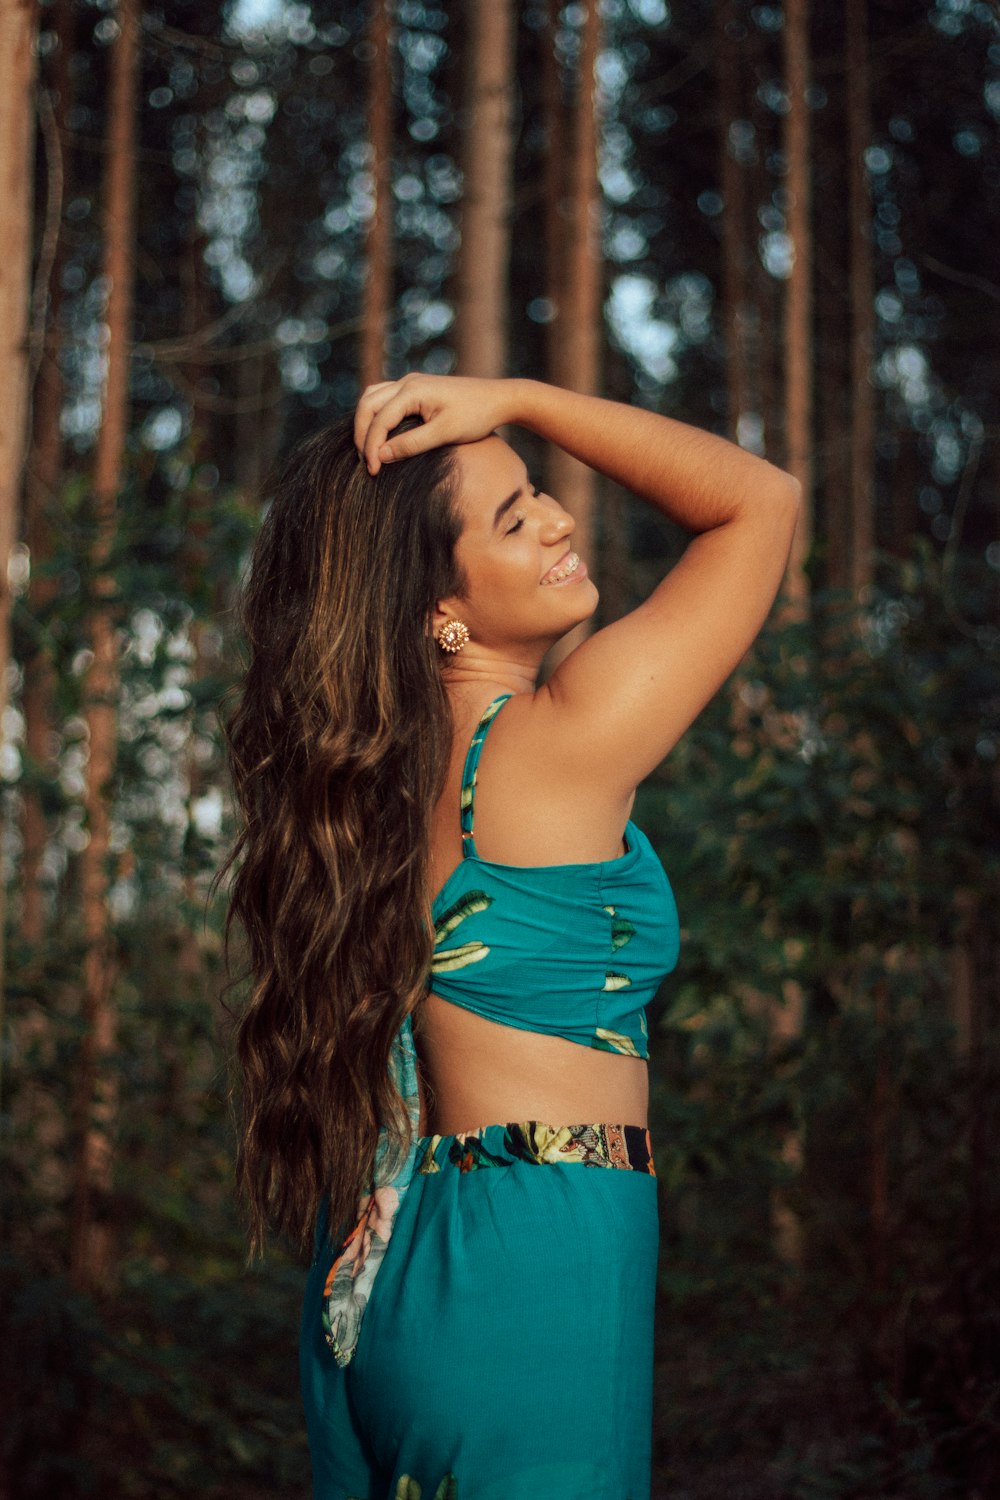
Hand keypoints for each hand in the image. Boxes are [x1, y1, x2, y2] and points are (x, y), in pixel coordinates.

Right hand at [353, 373, 516, 474]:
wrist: (500, 399)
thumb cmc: (476, 416)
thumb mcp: (444, 434)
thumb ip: (411, 444)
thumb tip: (381, 456)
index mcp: (412, 390)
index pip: (379, 419)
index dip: (372, 446)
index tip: (373, 471)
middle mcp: (407, 382)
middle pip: (367, 404)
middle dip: (362, 433)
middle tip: (365, 461)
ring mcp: (411, 383)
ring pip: (372, 397)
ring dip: (366, 421)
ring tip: (368, 448)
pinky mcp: (417, 389)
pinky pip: (385, 397)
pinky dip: (376, 414)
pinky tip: (380, 434)